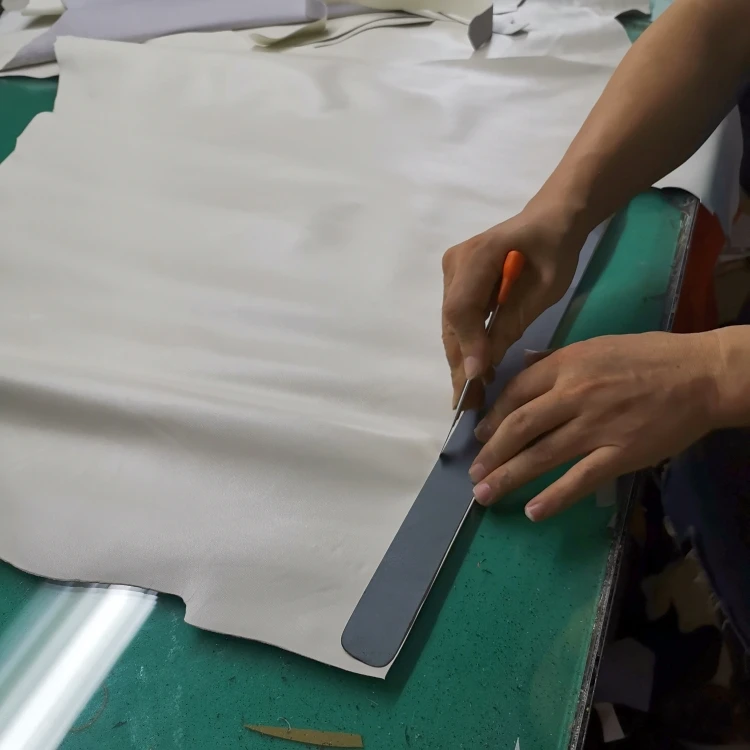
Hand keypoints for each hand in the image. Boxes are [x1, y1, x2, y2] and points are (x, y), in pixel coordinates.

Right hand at [441, 204, 586, 407]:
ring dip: (461, 359)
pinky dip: (466, 346)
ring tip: (471, 394)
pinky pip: (457, 320)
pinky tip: (476, 372)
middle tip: (468, 402)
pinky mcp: (455, 282)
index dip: (467, 345)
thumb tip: (482, 366)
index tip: (478, 378)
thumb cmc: (554, 251)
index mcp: (478, 255)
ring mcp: (451, 272)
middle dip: (460, 363)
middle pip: (450, 321)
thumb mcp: (543, 291)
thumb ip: (510, 324)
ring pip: (450, 325)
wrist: (550, 222)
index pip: (461, 308)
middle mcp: (455, 263)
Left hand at [468, 331, 723, 520]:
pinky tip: (533, 511)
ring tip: (485, 494)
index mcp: (567, 365)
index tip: (481, 436)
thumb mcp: (598, 345)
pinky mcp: (622, 453)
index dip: (493, 417)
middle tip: (474, 472)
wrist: (703, 375)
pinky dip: (555, 497)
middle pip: (520, 427)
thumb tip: (527, 362)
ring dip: (509, 476)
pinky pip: (581, 479)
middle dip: (491, 452)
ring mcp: (597, 426)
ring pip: (542, 455)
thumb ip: (559, 358)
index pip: (516, 392)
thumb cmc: (651, 356)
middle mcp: (575, 395)